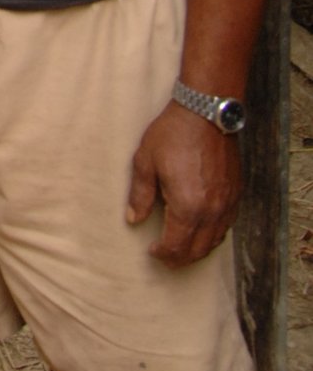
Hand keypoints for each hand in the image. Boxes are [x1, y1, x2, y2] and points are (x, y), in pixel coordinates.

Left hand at [127, 99, 242, 264]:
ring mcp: (227, 203)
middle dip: (180, 258)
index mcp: (187, 206)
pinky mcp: (236, 193)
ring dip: (198, 250)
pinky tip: (202, 230)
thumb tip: (134, 219)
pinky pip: (227, 225)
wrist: (207, 112)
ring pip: (215, 241)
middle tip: (165, 257)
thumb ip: (140, 195)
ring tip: (182, 248)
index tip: (152, 251)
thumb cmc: (173, 134)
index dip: (162, 254)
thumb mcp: (146, 162)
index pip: (176, 246)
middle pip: (197, 250)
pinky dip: (213, 235)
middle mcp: (211, 211)